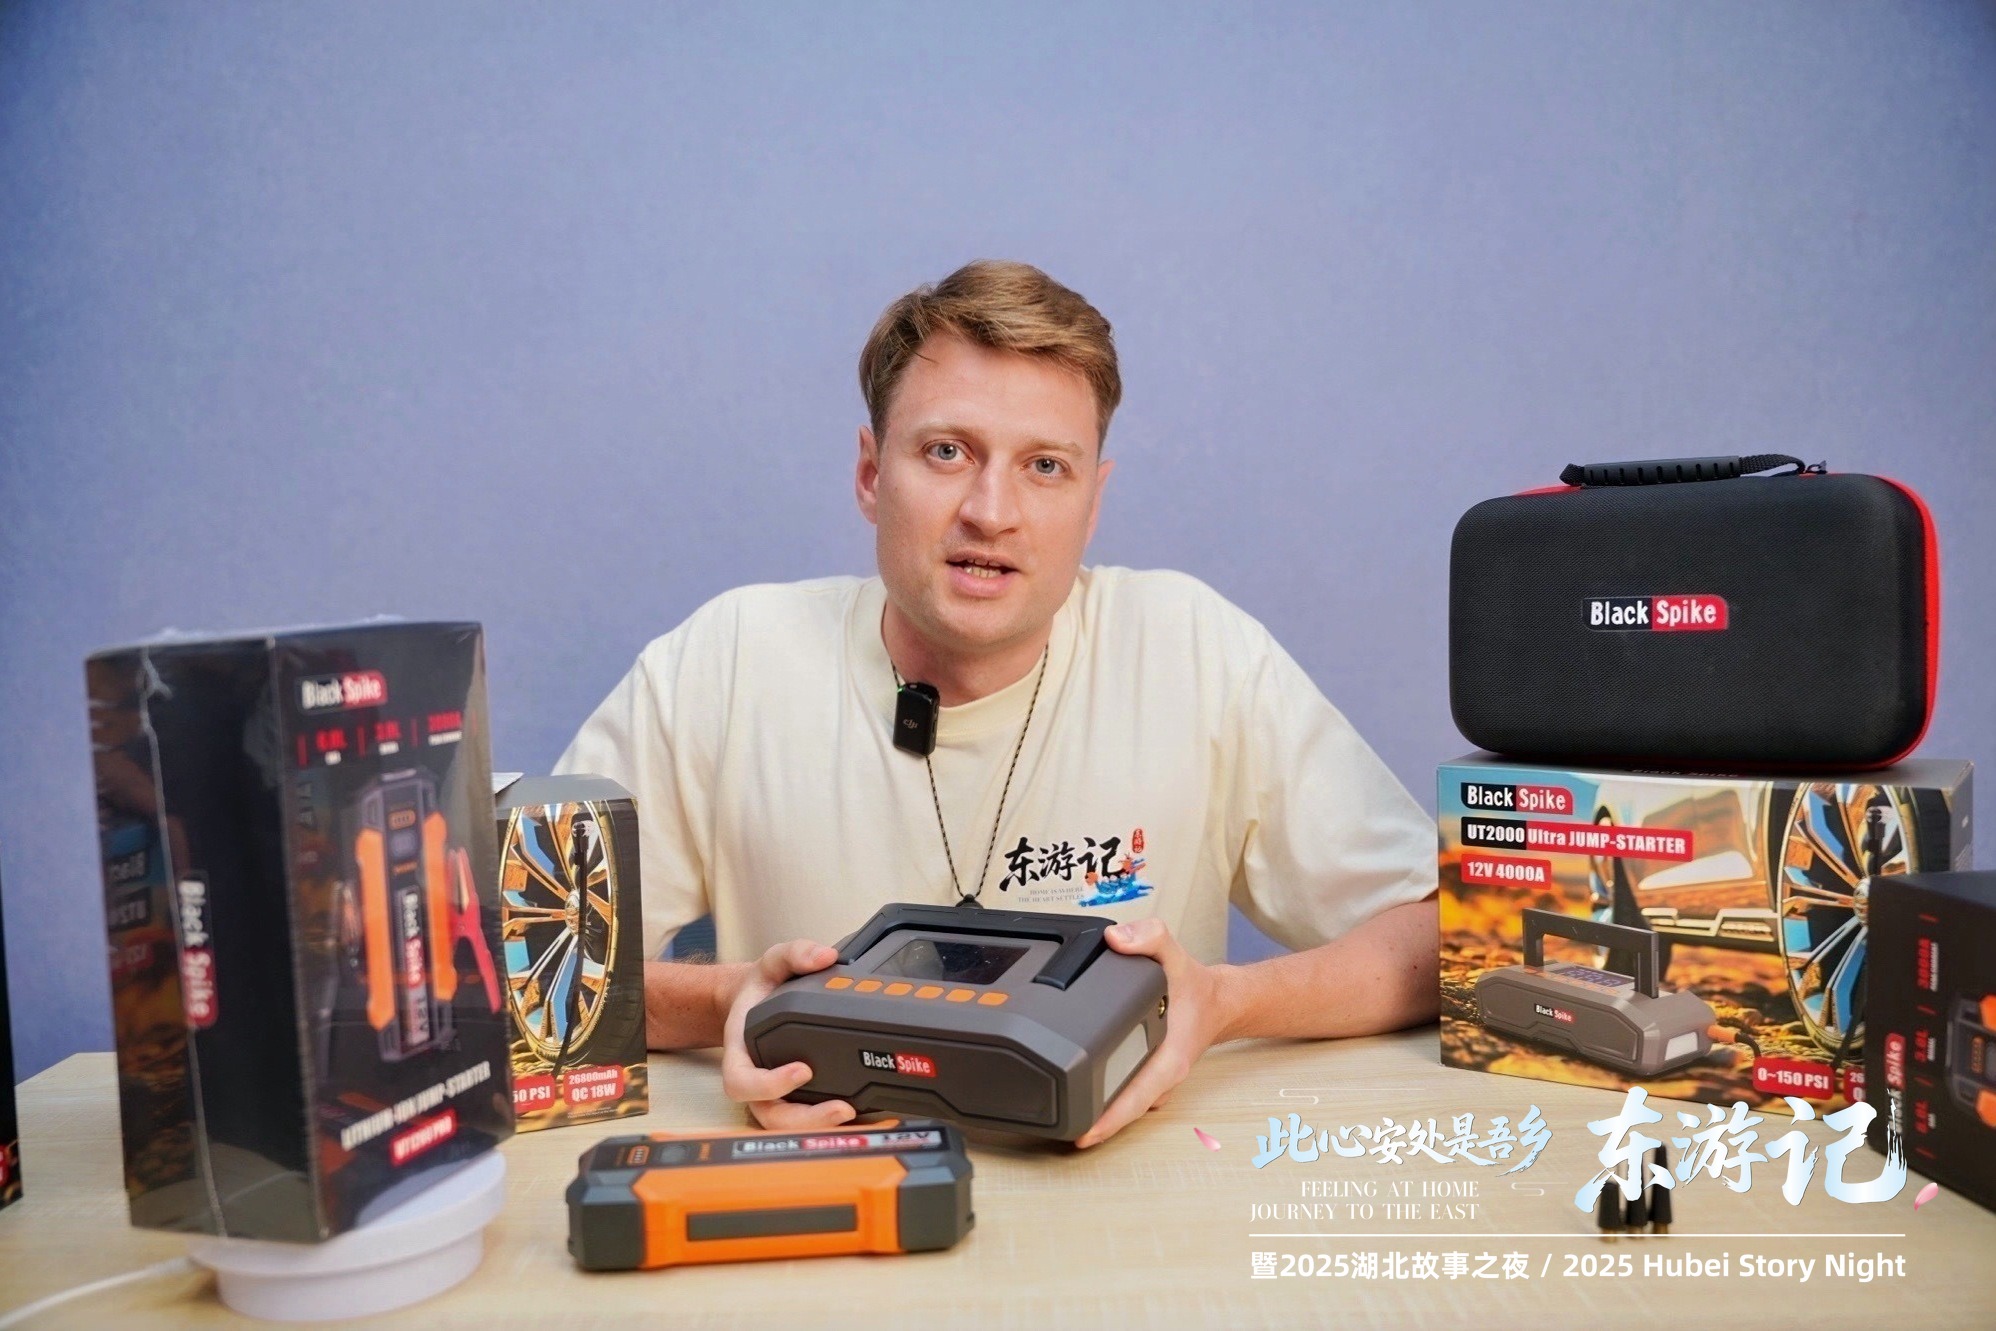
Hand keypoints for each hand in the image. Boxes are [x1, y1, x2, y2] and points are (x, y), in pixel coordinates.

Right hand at [718, 938, 856, 1129]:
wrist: (756, 1001)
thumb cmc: (761, 987)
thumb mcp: (773, 962)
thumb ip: (795, 954)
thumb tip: (824, 956)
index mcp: (740, 1052)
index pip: (741, 1083)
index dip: (768, 1085)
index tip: (802, 1070)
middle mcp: (755, 1080)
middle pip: (769, 1116)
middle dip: (804, 1119)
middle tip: (842, 1109)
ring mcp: (773, 1094)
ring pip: (788, 1125)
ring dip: (819, 1126)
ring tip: (853, 1115)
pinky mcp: (794, 1099)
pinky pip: (805, 1119)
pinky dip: (828, 1123)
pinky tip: (858, 1116)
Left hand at [1074, 917, 1230, 1148]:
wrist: (1217, 1002)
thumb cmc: (1195, 987)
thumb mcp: (1174, 953)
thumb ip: (1148, 938)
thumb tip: (1116, 939)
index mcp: (1168, 1061)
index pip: (1135, 1099)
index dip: (1108, 1120)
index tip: (1083, 1135)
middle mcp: (1159, 1080)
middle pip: (1122, 1111)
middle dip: (1090, 1121)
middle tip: (1053, 1124)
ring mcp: (1153, 1084)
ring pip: (1121, 1107)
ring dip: (1092, 1113)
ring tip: (1057, 1115)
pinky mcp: (1144, 1079)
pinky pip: (1120, 1095)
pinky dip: (1099, 1099)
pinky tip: (1075, 1096)